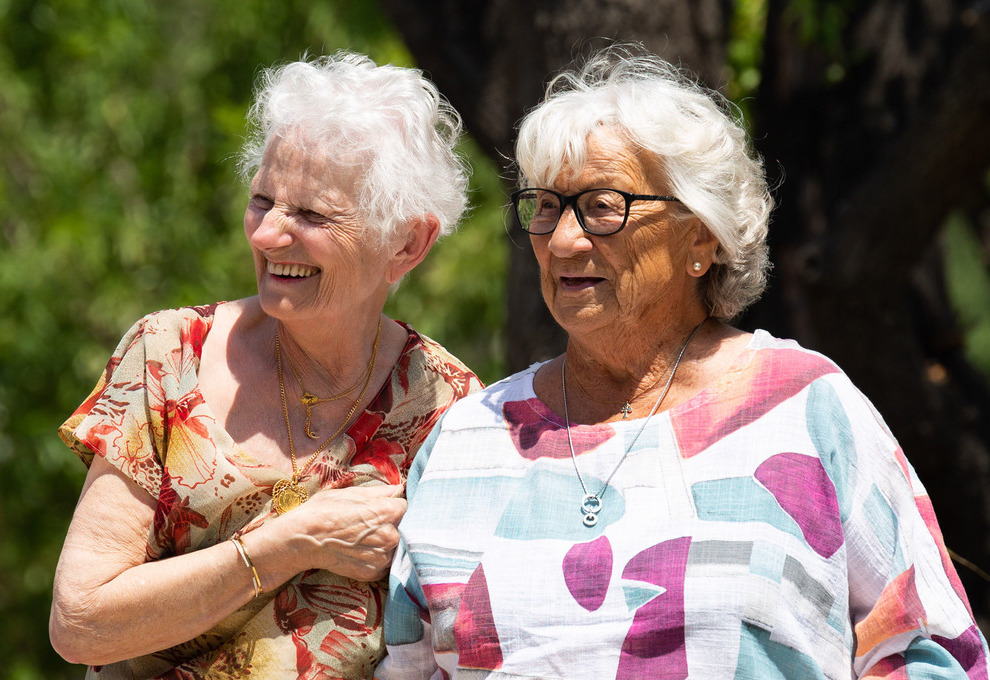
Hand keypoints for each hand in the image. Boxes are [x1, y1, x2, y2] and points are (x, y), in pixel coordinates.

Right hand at [276, 484, 406, 581]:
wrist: (302, 540)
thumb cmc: (323, 511)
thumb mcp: (350, 493)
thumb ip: (379, 492)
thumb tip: (399, 488)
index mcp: (387, 512)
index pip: (405, 506)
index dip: (393, 506)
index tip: (381, 508)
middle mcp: (390, 536)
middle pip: (404, 528)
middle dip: (392, 525)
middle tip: (371, 524)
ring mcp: (383, 557)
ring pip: (396, 547)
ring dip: (386, 543)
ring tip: (365, 538)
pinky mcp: (374, 573)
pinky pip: (385, 564)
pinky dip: (378, 558)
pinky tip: (361, 552)